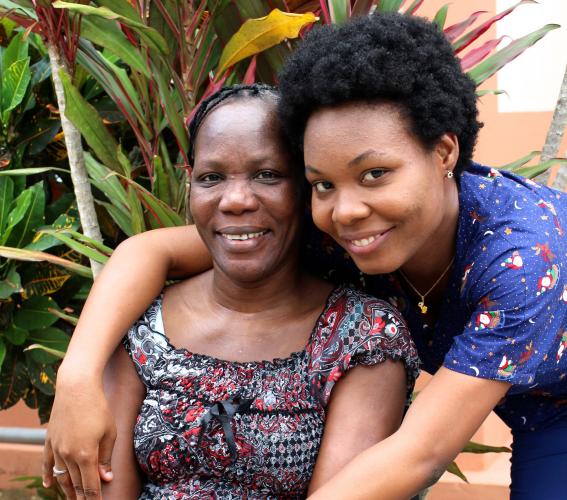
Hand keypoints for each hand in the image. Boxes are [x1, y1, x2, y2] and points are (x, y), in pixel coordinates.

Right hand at [43, 370, 116, 498]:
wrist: (76, 388)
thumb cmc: (99, 408)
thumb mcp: (110, 432)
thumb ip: (106, 457)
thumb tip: (106, 479)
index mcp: (86, 454)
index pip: (90, 484)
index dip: (93, 498)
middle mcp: (68, 454)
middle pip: (74, 483)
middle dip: (81, 497)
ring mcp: (57, 448)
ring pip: (61, 476)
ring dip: (67, 490)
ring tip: (73, 499)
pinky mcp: (50, 440)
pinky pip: (47, 463)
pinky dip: (49, 475)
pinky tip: (49, 485)